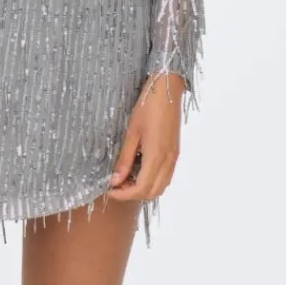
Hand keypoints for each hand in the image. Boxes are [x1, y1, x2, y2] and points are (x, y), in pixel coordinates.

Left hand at [105, 72, 183, 202]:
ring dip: (144, 188)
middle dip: (133, 194)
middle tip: (116, 184)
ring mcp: (174, 158)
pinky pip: (165, 176)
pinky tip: (139, 169)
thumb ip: (125, 159)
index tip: (109, 190)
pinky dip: (152, 180)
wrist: (167, 89)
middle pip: (152, 193)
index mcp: (156, 157)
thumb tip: (115, 180)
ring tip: (126, 177)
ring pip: (161, 186)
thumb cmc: (147, 107)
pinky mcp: (175, 152)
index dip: (124, 194)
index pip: (141, 190)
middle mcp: (168, 162)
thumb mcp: (131, 132)